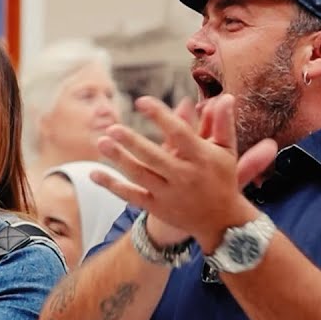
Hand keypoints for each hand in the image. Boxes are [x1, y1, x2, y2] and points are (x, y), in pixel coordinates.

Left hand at [99, 95, 276, 250]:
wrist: (222, 223)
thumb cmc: (223, 179)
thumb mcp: (226, 151)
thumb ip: (222, 123)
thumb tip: (224, 96)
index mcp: (201, 158)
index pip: (178, 134)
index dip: (160, 116)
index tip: (141, 101)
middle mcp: (184, 176)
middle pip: (154, 157)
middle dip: (133, 142)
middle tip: (113, 128)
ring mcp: (169, 194)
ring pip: (140, 175)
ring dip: (119, 159)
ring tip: (102, 142)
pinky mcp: (157, 208)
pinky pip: (131, 196)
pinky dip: (112, 186)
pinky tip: (94, 173)